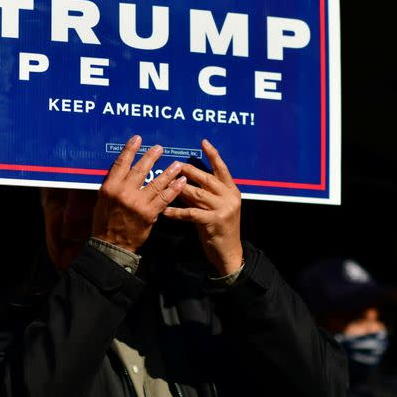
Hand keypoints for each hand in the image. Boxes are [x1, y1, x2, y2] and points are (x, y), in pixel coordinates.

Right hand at [92, 135, 186, 252]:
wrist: (111, 244)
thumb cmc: (104, 221)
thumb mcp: (102, 200)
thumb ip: (112, 184)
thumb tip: (122, 169)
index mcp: (110, 187)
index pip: (121, 163)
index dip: (130, 150)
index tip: (137, 139)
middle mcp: (124, 192)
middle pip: (140, 170)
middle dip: (151, 157)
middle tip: (160, 148)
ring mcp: (138, 203)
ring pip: (156, 182)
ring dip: (168, 172)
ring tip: (177, 164)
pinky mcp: (149, 213)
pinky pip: (164, 198)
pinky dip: (174, 189)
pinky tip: (181, 182)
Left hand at [163, 139, 242, 274]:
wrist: (229, 254)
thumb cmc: (218, 230)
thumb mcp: (213, 208)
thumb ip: (202, 195)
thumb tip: (182, 182)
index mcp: (232, 191)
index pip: (222, 168)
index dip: (213, 155)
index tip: (204, 142)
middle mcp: (230, 197)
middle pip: (206, 178)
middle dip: (188, 171)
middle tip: (173, 165)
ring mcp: (224, 208)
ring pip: (197, 194)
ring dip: (178, 190)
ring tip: (164, 185)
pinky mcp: (215, 221)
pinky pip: (191, 213)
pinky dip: (176, 212)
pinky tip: (165, 211)